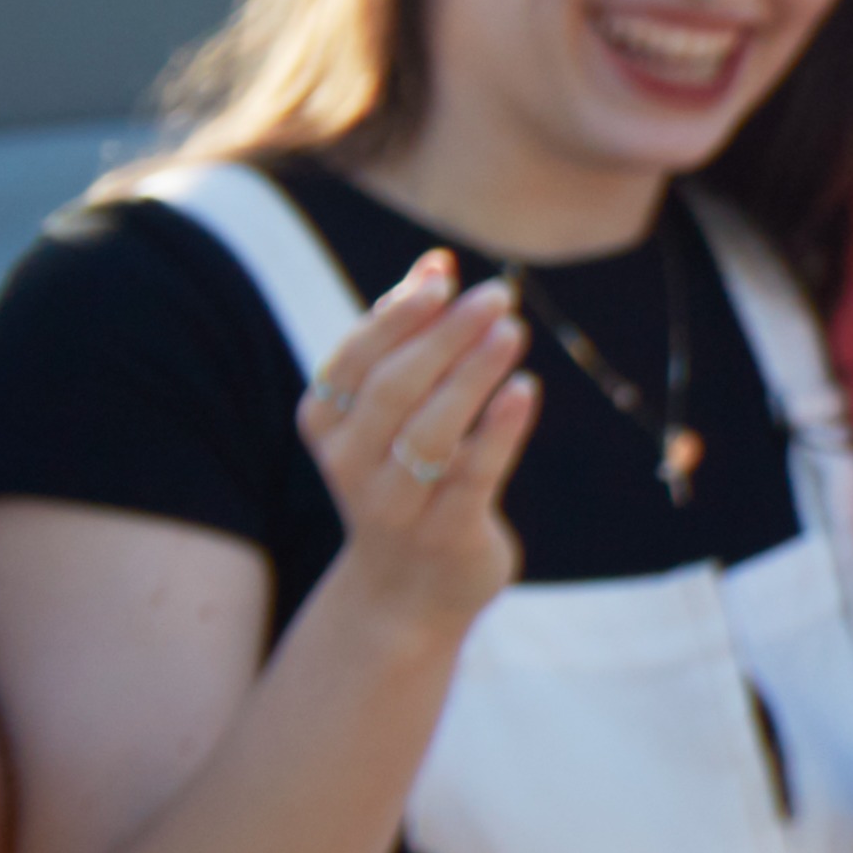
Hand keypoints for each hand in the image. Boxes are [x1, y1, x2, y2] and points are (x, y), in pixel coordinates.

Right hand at [289, 257, 536, 631]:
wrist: (406, 590)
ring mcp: (395, 502)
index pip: (356, 357)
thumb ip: (409, 340)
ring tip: (513, 328)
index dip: (398, 313)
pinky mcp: (446, 531)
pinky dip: (500, 428)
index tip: (442, 274)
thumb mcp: (393, 412)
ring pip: (432, 430)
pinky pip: (473, 473)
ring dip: (474, 373)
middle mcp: (349, 462)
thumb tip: (436, 262)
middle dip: (445, 335)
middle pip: (395, 388)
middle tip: (499, 294)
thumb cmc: (404, 475)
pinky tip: (525, 386)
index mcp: (327, 423)